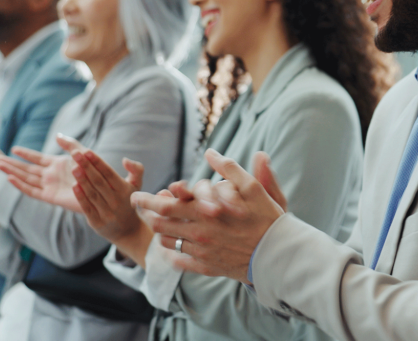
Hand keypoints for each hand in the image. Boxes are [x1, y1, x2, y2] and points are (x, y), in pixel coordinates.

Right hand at [0, 134, 96, 213]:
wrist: (102, 189)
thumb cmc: (95, 172)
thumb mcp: (83, 154)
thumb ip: (70, 144)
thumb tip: (57, 135)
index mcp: (58, 165)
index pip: (37, 158)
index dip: (26, 154)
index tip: (13, 149)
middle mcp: (51, 175)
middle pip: (27, 169)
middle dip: (12, 164)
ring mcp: (50, 186)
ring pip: (26, 179)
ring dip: (12, 172)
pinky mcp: (51, 196)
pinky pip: (32, 191)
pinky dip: (21, 185)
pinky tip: (10, 179)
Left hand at [72, 151, 146, 243]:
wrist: (127, 230)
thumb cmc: (128, 201)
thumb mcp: (137, 185)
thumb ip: (136, 170)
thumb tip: (125, 160)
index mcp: (124, 190)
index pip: (109, 173)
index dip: (98, 162)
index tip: (87, 151)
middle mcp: (116, 201)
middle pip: (99, 181)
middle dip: (86, 166)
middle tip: (75, 154)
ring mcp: (106, 212)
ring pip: (92, 194)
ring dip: (82, 180)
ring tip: (73, 167)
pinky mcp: (97, 222)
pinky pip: (87, 208)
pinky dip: (81, 197)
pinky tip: (73, 186)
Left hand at [131, 149, 283, 281]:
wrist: (278, 255)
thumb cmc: (267, 218)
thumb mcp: (253, 188)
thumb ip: (230, 169)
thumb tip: (211, 152)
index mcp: (205, 211)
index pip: (165, 205)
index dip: (147, 199)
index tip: (138, 195)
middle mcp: (198, 233)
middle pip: (160, 225)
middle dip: (146, 214)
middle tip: (139, 208)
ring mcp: (201, 252)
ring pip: (167, 243)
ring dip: (158, 233)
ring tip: (156, 225)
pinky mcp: (207, 267)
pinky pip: (180, 261)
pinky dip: (171, 253)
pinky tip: (172, 249)